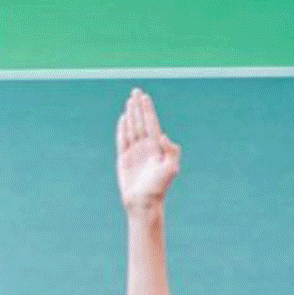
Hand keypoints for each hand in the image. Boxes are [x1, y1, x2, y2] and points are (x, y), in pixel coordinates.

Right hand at [115, 88, 179, 215]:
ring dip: (131, 114)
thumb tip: (163, 135)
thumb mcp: (171, 169)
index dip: (148, 109)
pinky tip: (123, 119)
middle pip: (141, 121)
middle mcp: (146, 146)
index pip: (152, 123)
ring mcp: (134, 152)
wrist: (144, 202)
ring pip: (132, 128)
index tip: (145, 97)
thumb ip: (171, 151)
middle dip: (138, 106)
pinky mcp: (124, 159)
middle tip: (136, 91)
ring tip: (129, 101)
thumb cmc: (159, 188)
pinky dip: (122, 129)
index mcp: (157, 147)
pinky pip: (122, 140)